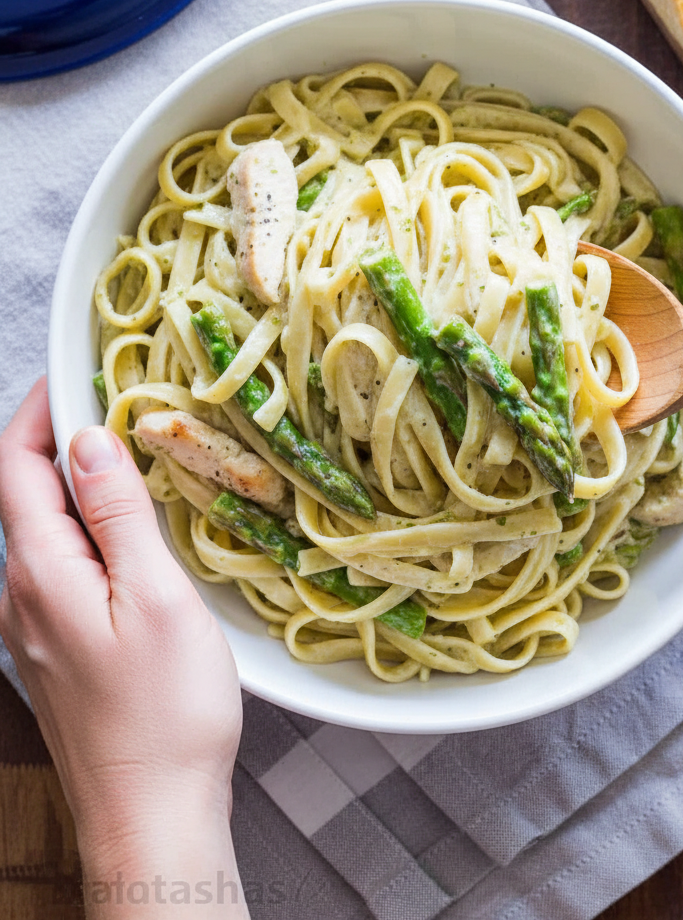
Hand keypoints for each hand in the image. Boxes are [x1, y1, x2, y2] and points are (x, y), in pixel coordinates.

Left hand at [0, 379, 248, 915]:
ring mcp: (32, 627)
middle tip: (119, 403)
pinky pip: (60, 568)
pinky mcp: (56, 651)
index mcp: (38, 571)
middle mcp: (19, 594)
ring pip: (44, 532)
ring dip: (77, 486)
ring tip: (133, 458)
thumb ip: (117, 514)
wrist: (150, 815)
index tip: (75, 371)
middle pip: (23, 494)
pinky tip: (131, 535)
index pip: (15, 466)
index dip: (40, 410)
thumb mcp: (155, 597)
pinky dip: (88, 530)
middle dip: (60, 440)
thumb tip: (90, 440)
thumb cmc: (164, 712)